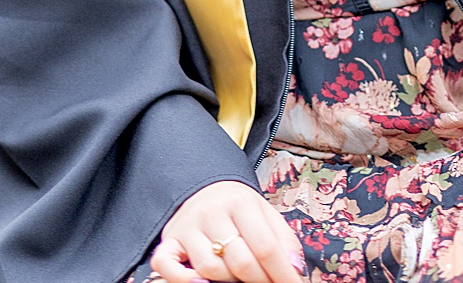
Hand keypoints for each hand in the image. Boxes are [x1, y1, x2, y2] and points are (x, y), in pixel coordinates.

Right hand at [149, 180, 301, 282]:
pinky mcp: (168, 240)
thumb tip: (296, 269)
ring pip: (209, 269)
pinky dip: (183, 279)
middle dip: (259, 280)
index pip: (265, 246)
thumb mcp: (266, 213)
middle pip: (239, 261)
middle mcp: (211, 212)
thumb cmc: (239, 207)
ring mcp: (187, 227)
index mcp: (241, 202)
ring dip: (229, 281)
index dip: (281, 272)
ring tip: (240, 277)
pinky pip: (166, 266)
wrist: (205, 189)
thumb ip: (283, 239)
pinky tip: (201, 282)